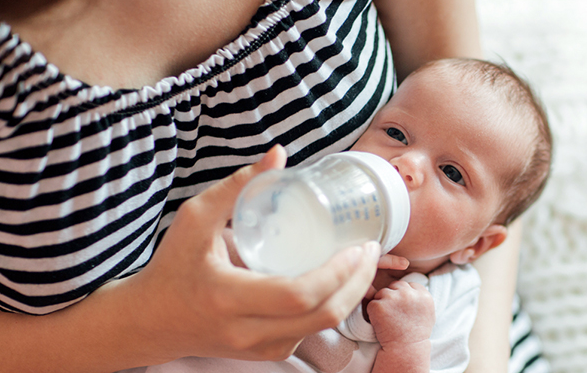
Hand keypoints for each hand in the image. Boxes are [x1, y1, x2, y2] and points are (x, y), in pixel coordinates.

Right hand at [120, 145, 380, 362]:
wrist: (151, 320)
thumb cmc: (171, 267)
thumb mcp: (195, 219)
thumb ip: (237, 186)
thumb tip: (278, 154)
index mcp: (228, 298)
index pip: (300, 294)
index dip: (338, 272)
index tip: (358, 244)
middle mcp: (247, 332)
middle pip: (323, 315)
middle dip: (358, 283)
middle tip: (370, 250)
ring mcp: (259, 348)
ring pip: (323, 328)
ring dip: (351, 296)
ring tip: (362, 264)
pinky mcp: (265, 352)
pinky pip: (310, 333)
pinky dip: (332, 307)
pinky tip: (339, 284)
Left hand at [366, 280, 434, 348]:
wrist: (404, 351)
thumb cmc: (415, 334)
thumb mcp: (426, 313)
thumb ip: (419, 297)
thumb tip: (408, 281)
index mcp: (423, 295)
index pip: (409, 285)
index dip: (404, 296)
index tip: (405, 310)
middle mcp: (408, 294)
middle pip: (395, 285)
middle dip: (393, 296)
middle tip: (395, 315)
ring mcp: (392, 298)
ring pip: (382, 292)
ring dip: (383, 303)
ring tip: (390, 320)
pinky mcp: (378, 305)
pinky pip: (372, 303)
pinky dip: (373, 312)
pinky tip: (382, 323)